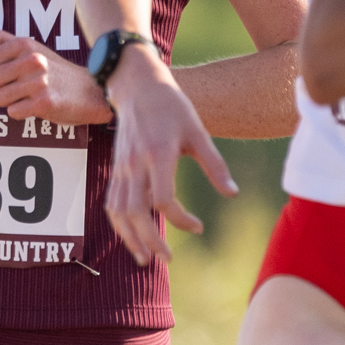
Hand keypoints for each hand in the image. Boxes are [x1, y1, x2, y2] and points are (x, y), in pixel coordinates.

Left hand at [0, 30, 113, 126]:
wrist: (87, 90)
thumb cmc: (52, 68)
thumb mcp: (28, 47)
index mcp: (24, 44)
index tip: (9, 72)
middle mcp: (31, 60)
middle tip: (19, 85)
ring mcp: (38, 82)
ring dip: (10, 101)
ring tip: (28, 95)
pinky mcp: (44, 103)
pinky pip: (13, 112)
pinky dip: (21, 112)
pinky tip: (36, 105)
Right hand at [103, 48, 236, 263]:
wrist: (137, 85)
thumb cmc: (172, 106)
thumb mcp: (198, 131)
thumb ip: (215, 164)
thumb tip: (232, 193)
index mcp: (158, 153)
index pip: (164, 200)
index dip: (181, 219)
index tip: (198, 226)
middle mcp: (135, 163)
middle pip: (136, 212)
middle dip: (151, 241)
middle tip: (168, 258)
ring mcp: (121, 167)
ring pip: (118, 212)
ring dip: (130, 239)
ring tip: (145, 259)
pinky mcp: (115, 168)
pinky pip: (111, 203)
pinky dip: (120, 224)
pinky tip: (132, 236)